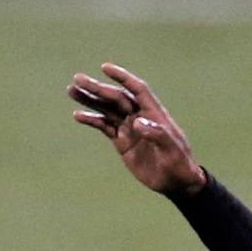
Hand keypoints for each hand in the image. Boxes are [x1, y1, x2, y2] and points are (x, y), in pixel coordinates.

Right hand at [67, 63, 206, 195]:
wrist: (176, 183)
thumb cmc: (180, 166)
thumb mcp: (173, 151)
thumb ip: (158, 135)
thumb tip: (138, 122)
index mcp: (155, 114)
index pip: (138, 90)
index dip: (123, 78)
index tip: (105, 67)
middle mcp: (141, 117)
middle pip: (117, 97)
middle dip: (98, 88)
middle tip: (77, 79)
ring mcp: (130, 128)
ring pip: (107, 109)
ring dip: (90, 99)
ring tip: (71, 90)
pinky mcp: (122, 141)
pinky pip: (104, 127)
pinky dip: (92, 120)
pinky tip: (78, 116)